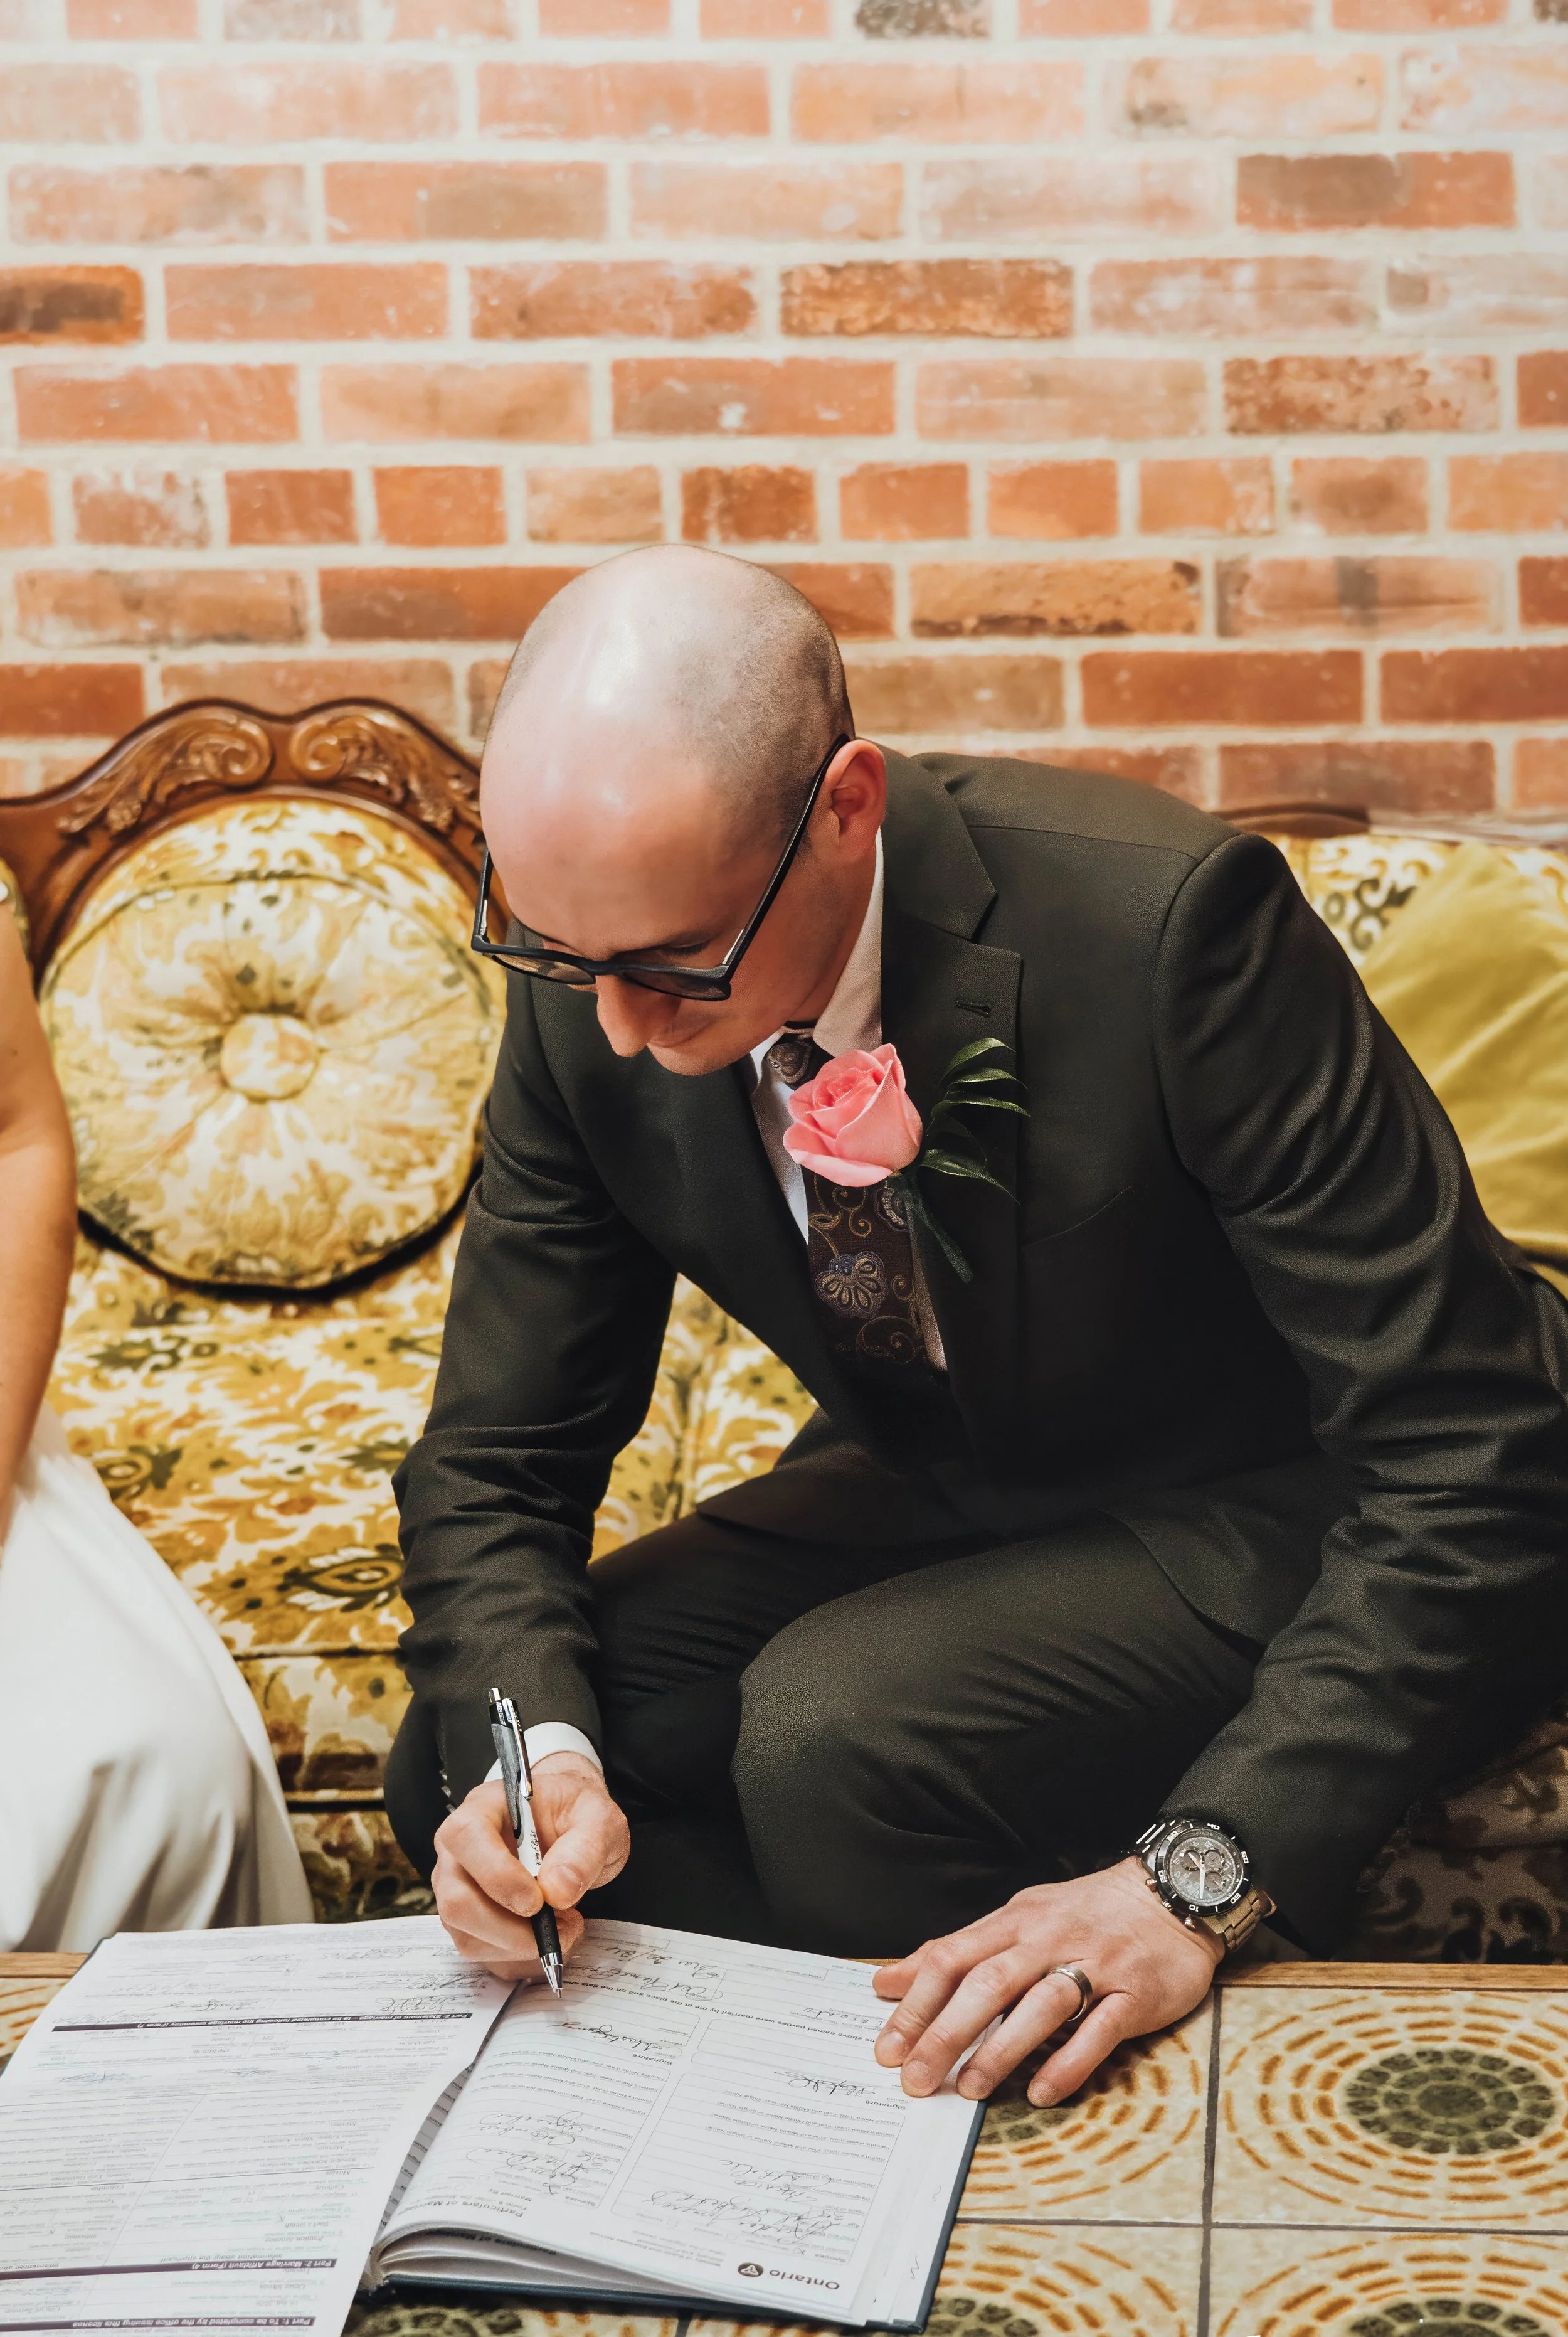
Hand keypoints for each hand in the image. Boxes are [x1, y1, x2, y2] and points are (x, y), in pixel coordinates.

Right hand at [432, 1752, 630, 1984]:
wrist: (570, 1826)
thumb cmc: (574, 1814)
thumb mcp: (597, 1817)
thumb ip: (584, 1849)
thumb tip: (557, 1892)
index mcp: (482, 1808)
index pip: (466, 1838)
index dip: (497, 1875)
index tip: (538, 1901)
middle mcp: (458, 1851)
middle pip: (457, 1902)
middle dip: (512, 1930)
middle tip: (563, 1925)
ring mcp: (458, 1890)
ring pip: (469, 1938)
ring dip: (521, 1947)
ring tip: (564, 1925)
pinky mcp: (469, 1923)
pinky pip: (485, 1956)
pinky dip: (522, 1958)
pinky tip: (550, 1936)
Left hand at [872, 1859, 1221, 2106]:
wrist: (1171, 1895)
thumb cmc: (1085, 1914)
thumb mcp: (1017, 1918)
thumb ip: (958, 1950)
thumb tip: (889, 1979)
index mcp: (1014, 1921)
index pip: (953, 1958)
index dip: (916, 2002)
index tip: (888, 2046)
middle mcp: (1049, 1940)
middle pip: (988, 1984)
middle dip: (946, 2033)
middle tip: (916, 2078)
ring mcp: (1095, 1965)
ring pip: (1040, 2005)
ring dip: (1002, 2049)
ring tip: (970, 2088)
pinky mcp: (1135, 1994)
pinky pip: (1099, 2029)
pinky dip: (1069, 2062)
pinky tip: (1042, 2090)